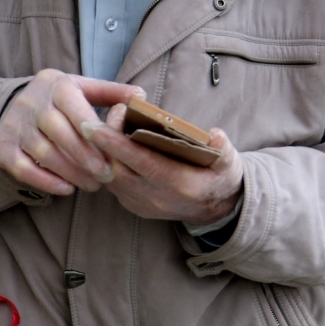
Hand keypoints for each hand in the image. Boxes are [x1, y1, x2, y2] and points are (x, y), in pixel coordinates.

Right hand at [0, 70, 142, 196]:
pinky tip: (67, 189)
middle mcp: (31, 101)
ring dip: (70, 172)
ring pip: (43, 152)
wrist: (18, 103)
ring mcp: (14, 123)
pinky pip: (22, 168)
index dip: (93, 131)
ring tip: (92, 185)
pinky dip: (45, 181)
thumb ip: (113, 93)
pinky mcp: (1, 145)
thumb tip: (141, 99)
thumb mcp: (85, 88)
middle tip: (106, 176)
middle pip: (58, 132)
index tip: (112, 152)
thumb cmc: (63, 100)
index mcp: (55, 84)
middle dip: (85, 157)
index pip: (74, 107)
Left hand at [85, 104, 243, 224]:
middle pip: (117, 169)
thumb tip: (215, 135)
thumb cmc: (219, 178)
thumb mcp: (229, 162)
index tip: (95, 126)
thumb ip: (223, 148)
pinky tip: (107, 145)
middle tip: (103, 116)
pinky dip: (106, 163)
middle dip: (103, 143)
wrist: (215, 209)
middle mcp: (157, 198)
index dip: (116, 144)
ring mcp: (143, 204)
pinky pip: (112, 184)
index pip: (142, 163)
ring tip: (104, 126)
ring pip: (110, 177)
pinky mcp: (134, 206)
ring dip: (102, 153)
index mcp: (181, 184)